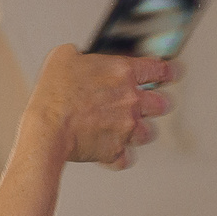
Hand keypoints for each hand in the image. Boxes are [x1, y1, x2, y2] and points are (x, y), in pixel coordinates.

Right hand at [28, 45, 174, 170]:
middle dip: (156, 105)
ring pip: (148, 133)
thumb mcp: (61, 58)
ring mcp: (125, 127)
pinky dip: (119, 158)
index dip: (167, 73)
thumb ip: (77, 56)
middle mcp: (131, 100)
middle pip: (161, 104)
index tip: (169, 76)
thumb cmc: (53, 95)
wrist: (46, 130)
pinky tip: (113, 155)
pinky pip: (124, 159)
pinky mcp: (113, 151)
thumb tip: (74, 57)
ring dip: (140, 132)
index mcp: (123, 73)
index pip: (160, 69)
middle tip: (148, 106)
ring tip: (129, 132)